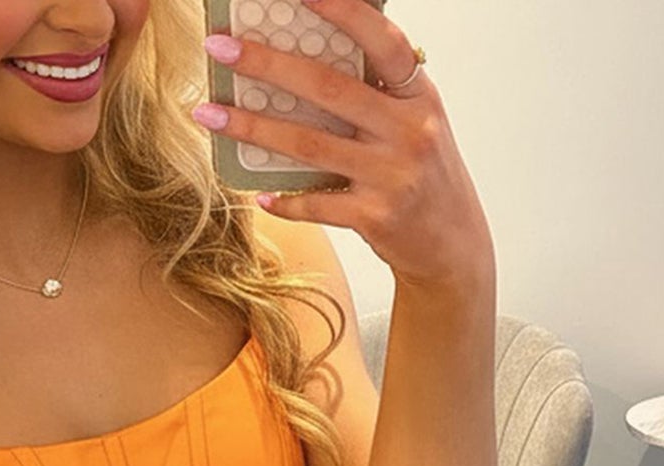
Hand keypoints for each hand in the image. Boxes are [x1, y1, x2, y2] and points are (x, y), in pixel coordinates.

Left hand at [196, 0, 491, 291]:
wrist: (453, 245)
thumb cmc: (426, 176)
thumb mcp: (417, 122)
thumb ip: (379, 92)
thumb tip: (310, 57)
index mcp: (419, 96)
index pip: (382, 40)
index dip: (342, 11)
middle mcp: (409, 131)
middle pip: (328, 89)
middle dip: (267, 64)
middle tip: (221, 49)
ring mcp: (391, 176)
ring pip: (309, 144)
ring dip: (253, 128)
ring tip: (210, 114)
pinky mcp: (375, 218)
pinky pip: (317, 204)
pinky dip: (285, 201)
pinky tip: (259, 194)